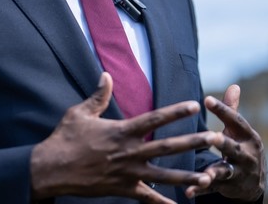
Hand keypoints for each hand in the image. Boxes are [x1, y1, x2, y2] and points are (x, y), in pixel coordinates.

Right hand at [30, 72, 220, 202]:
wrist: (51, 170)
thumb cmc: (64, 138)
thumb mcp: (79, 113)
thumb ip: (98, 96)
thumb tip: (106, 75)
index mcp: (121, 131)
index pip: (154, 118)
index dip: (175, 111)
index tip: (194, 104)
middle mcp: (129, 152)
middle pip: (167, 147)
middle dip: (193, 142)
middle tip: (215, 138)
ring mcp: (128, 173)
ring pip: (164, 174)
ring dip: (188, 175)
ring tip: (210, 176)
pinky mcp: (123, 189)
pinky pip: (147, 198)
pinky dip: (164, 203)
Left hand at [186, 85, 265, 200]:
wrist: (255, 184)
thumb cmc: (242, 148)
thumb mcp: (240, 131)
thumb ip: (233, 110)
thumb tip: (234, 85)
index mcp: (249, 137)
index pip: (236, 121)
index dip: (223, 110)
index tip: (206, 99)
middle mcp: (246, 155)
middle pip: (234, 148)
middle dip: (224, 144)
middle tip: (213, 137)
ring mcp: (238, 173)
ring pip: (226, 171)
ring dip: (215, 171)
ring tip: (206, 173)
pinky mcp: (229, 187)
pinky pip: (213, 188)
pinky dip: (201, 189)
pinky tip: (188, 191)